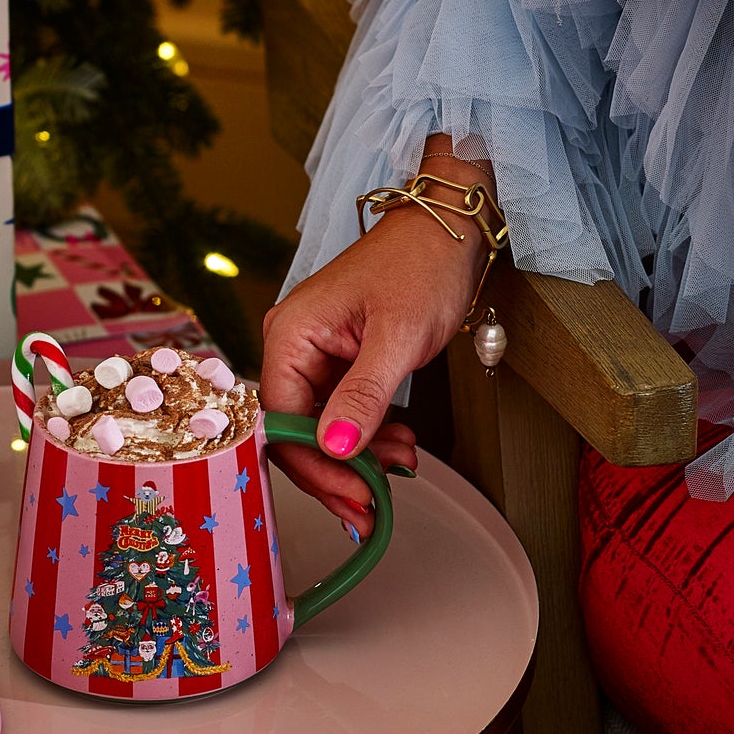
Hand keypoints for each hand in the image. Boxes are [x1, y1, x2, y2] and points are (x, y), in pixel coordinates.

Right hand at [261, 148, 490, 534]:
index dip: (317, 465)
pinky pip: (342, 412)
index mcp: (290, 336)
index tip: (357, 494)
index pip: (283, 421)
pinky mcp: (340, 361)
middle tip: (374, 506)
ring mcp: (315, 355)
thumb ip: (364, 396)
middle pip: (296, 431)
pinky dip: (370, 435)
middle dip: (337, 470)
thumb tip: (338, 449)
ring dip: (359, 456)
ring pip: (322, 427)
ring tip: (402, 465)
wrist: (450, 227)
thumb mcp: (398, 336)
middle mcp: (292, 347)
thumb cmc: (422, 264)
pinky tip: (400, 444)